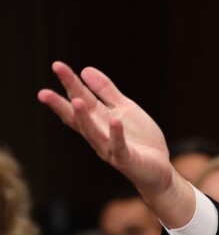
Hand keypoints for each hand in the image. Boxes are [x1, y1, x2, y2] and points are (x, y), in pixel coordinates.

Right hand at [38, 62, 194, 226]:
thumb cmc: (139, 139)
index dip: (69, 84)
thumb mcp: (124, 109)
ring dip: (84, 118)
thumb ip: (106, 91)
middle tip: (43, 92)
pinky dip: (116, 134)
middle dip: (61, 105)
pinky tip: (114, 121)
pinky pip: (119, 146)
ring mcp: (110, 148)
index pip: (79, 100)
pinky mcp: (126, 159)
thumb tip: (85, 70)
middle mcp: (99, 134)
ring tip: (76, 101)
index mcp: (98, 120)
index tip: (57, 66)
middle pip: (78, 117)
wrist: (158, 169)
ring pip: (93, 133)